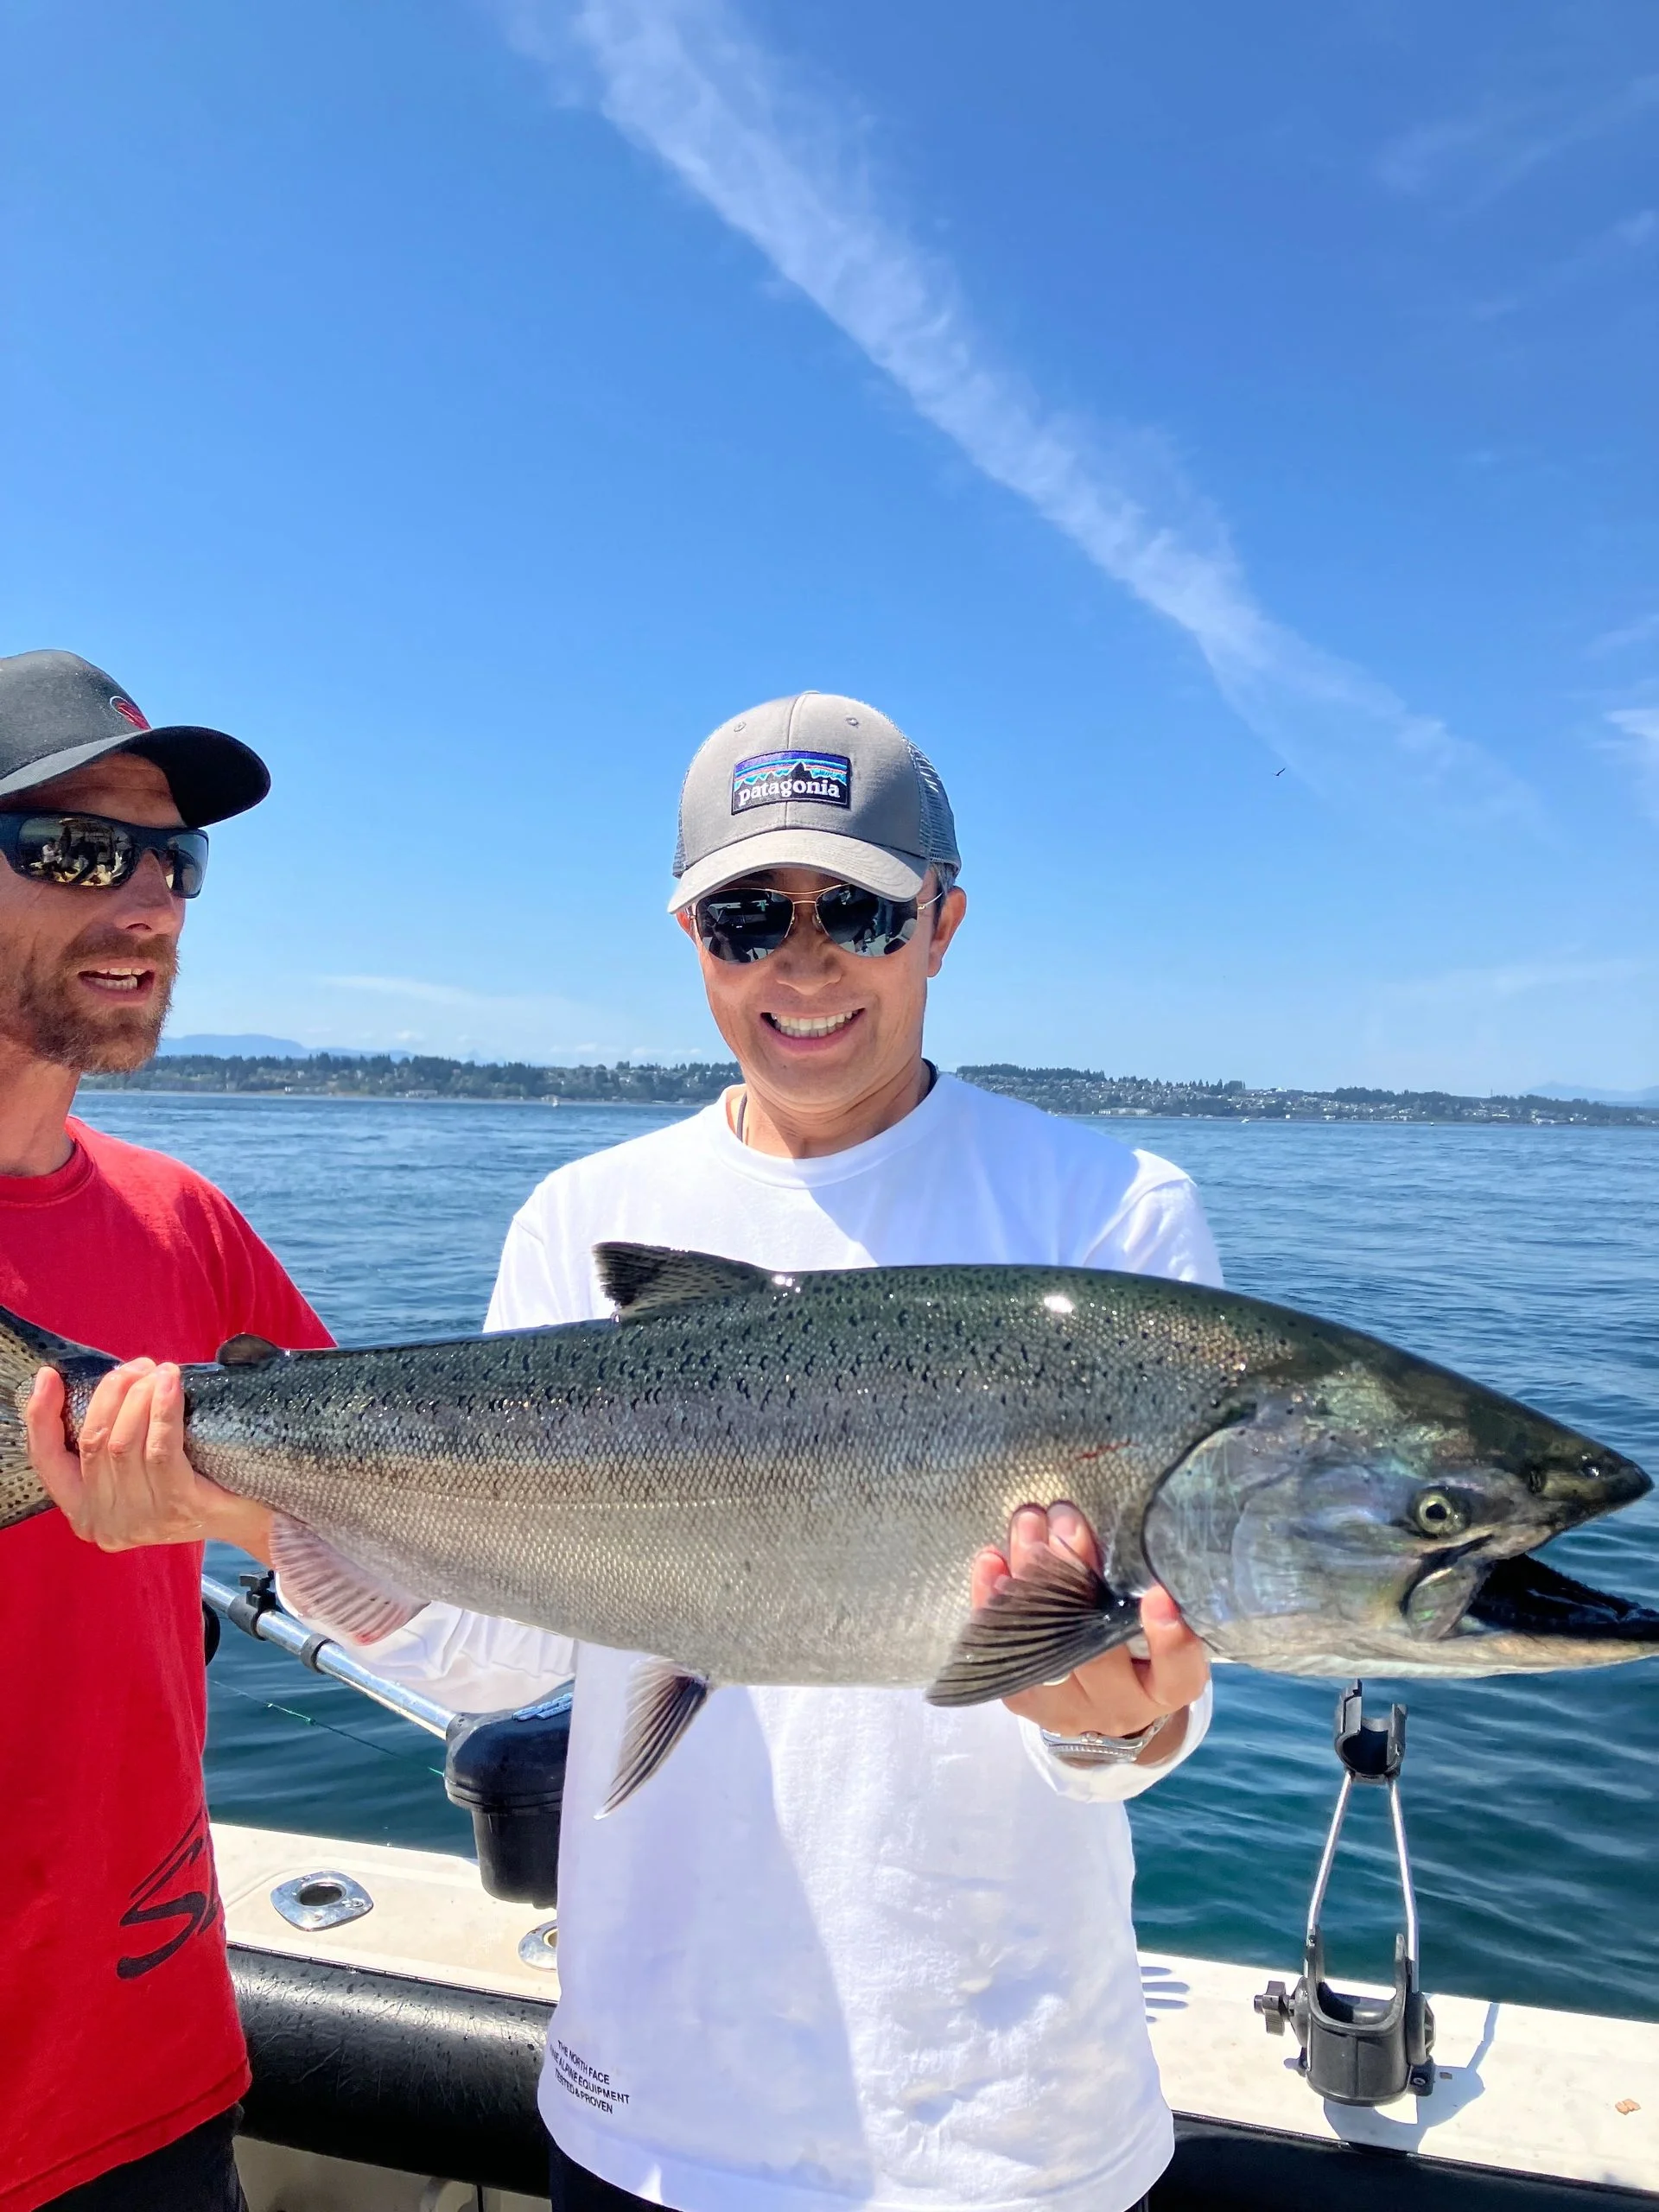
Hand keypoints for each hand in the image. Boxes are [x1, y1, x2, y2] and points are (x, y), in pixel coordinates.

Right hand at [27, 1360, 274, 1560]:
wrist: (254, 1516)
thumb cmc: (196, 1480)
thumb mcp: (141, 1469)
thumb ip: (116, 1440)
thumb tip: (110, 1383)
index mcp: (85, 1512)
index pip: (47, 1461)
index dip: (41, 1416)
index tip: (48, 1376)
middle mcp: (105, 1522)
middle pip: (92, 1441)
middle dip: (111, 1393)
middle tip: (137, 1366)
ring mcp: (141, 1520)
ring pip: (123, 1443)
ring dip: (139, 1397)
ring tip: (158, 1371)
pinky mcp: (177, 1507)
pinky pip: (159, 1450)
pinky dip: (162, 1410)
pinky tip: (170, 1384)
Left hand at [971, 1502, 1208, 1761]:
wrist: (1100, 1700)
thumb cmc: (1137, 1647)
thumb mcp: (1151, 1625)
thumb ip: (1140, 1590)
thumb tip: (1100, 1528)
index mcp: (1163, 1690)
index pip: (1178, 1674)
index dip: (1171, 1641)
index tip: (1159, 1594)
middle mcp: (1117, 1706)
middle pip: (1095, 1649)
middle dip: (1076, 1575)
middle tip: (1066, 1522)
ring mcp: (1066, 1707)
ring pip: (1043, 1645)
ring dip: (1030, 1578)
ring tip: (1027, 1525)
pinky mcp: (1023, 1698)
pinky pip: (1002, 1649)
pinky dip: (992, 1601)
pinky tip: (991, 1562)